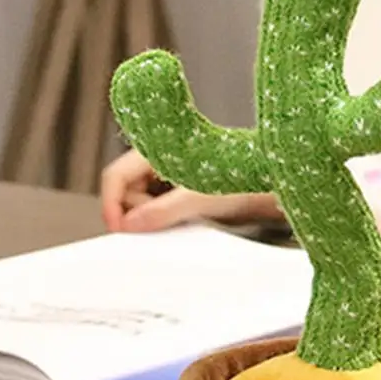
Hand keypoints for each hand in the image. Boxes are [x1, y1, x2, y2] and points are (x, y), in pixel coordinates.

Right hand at [100, 149, 283, 232]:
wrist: (268, 186)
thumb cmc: (240, 179)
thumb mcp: (198, 197)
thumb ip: (162, 211)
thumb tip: (131, 224)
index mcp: (155, 150)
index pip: (115, 177)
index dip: (111, 204)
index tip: (119, 229)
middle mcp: (156, 159)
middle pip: (124, 191)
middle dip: (133, 212)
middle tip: (153, 227)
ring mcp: (165, 175)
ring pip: (138, 201)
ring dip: (148, 217)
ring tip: (175, 221)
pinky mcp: (175, 191)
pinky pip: (154, 207)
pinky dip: (159, 218)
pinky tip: (178, 222)